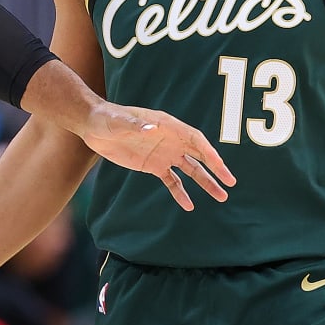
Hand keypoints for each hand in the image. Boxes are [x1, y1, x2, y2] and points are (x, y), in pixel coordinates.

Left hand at [78, 102, 233, 210]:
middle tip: (230, 183)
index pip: (195, 139)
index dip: (208, 152)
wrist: (94, 126)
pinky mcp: (154, 165)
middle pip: (199, 155)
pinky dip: (180, 192)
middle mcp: (171, 140)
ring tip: (221, 197)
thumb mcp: (120, 121)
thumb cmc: (108, 118)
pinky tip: (189, 206)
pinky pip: (172, 181)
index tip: (220, 166)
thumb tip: (152, 129)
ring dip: (205, 183)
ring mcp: (164, 153)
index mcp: (168, 126)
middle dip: (216, 168)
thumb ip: (136, 125)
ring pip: (191, 170)